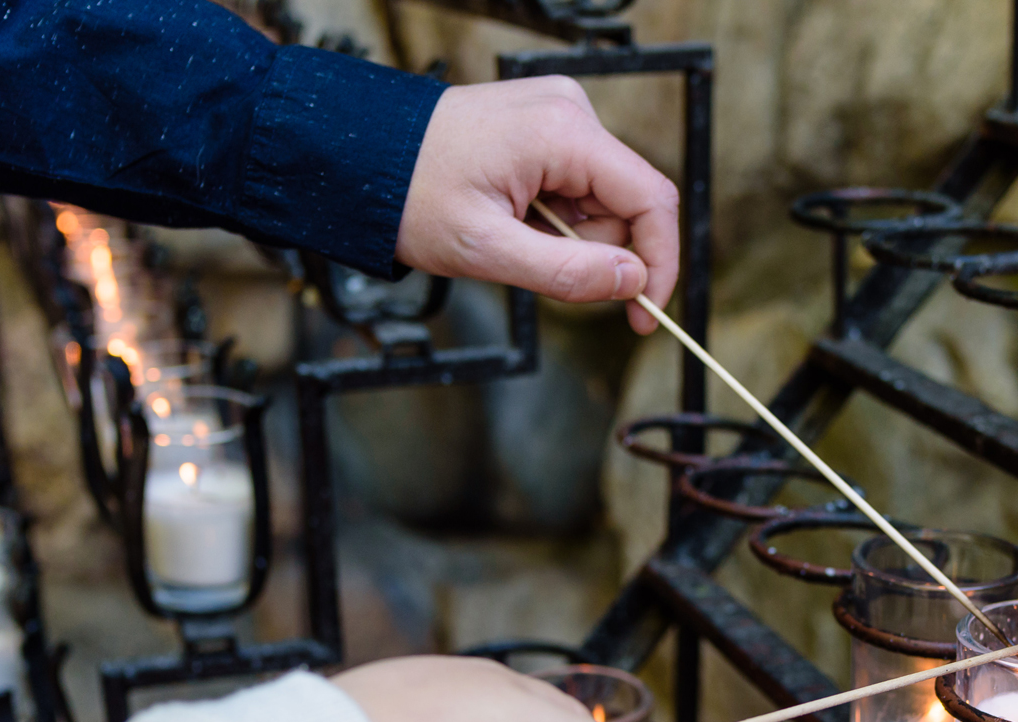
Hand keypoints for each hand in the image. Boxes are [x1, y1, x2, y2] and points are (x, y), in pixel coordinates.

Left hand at [395, 77, 678, 334]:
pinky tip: (512, 215)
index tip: (643, 314)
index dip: (658, 264)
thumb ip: (567, 273)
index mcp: (564, 132)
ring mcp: (559, 114)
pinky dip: (554, 217)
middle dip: (593, 250)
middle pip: (626, 203)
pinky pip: (577, 185)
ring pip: (601, 200)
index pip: (652, 200)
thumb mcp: (488, 250)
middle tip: (532, 261)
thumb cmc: (412, 196)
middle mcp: (571, 111)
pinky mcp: (546, 125)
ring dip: (568, 235)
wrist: (359, 157)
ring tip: (510, 232)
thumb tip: (632, 283)